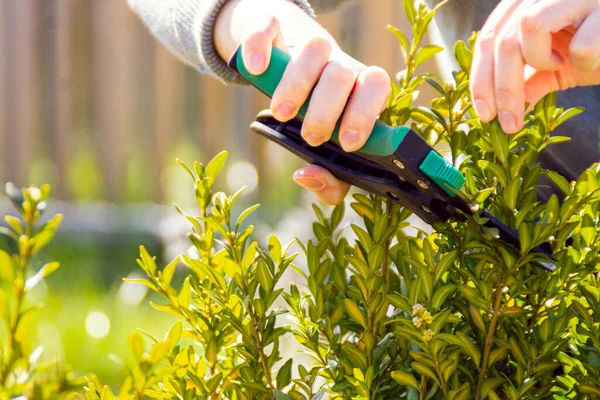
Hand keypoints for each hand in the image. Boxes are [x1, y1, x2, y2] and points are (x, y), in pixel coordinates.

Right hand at [215, 0, 390, 204]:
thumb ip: (329, 182)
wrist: (282, 68)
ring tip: (282, 114)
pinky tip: (257, 70)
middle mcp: (338, 64)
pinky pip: (270, 27)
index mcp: (359, 91)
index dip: (365, 114)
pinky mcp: (275, 30)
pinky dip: (261, 47)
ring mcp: (307, 45)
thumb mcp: (327, 155)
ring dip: (297, 85)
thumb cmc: (313, 120)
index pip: (376, 87)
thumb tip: (306, 177)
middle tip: (310, 137)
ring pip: (315, 48)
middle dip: (325, 110)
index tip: (346, 143)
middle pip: (342, 73)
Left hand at [470, 0, 599, 132]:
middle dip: (500, 88)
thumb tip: (498, 107)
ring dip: (538, 60)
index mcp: (529, 0)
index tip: (484, 114)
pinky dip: (582, 61)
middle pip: (502, 39)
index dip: (480, 78)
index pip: (489, 36)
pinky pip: (581, 44)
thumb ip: (527, 79)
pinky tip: (594, 58)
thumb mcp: (557, 64)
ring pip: (528, 26)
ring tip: (559, 64)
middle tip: (507, 122)